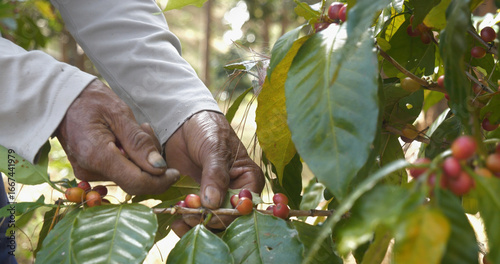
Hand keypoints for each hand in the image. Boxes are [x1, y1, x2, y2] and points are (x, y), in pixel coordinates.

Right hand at [56, 79, 179, 194]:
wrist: (61, 100)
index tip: (176, 172)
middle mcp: (90, 171)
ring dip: (141, 157)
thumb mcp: (120, 114)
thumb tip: (159, 168)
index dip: (160, 181)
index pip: (136, 183)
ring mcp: (88, 174)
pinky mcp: (91, 172)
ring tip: (136, 129)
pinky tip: (126, 139)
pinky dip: (130, 158)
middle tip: (147, 131)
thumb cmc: (91, 101)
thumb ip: (139, 142)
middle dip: (150, 162)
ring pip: (129, 175)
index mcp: (97, 156)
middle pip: (135, 180)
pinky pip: (119, 171)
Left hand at [165, 111, 264, 235]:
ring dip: (195, 225)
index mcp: (249, 181)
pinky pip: (196, 218)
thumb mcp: (214, 148)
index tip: (208, 211)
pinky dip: (186, 223)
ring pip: (211, 223)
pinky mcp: (199, 202)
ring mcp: (217, 199)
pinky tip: (176, 219)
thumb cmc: (207, 130)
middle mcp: (236, 194)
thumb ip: (215, 175)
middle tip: (188, 215)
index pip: (244, 206)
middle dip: (208, 220)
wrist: (184, 124)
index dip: (228, 213)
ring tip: (179, 217)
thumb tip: (213, 202)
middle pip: (228, 219)